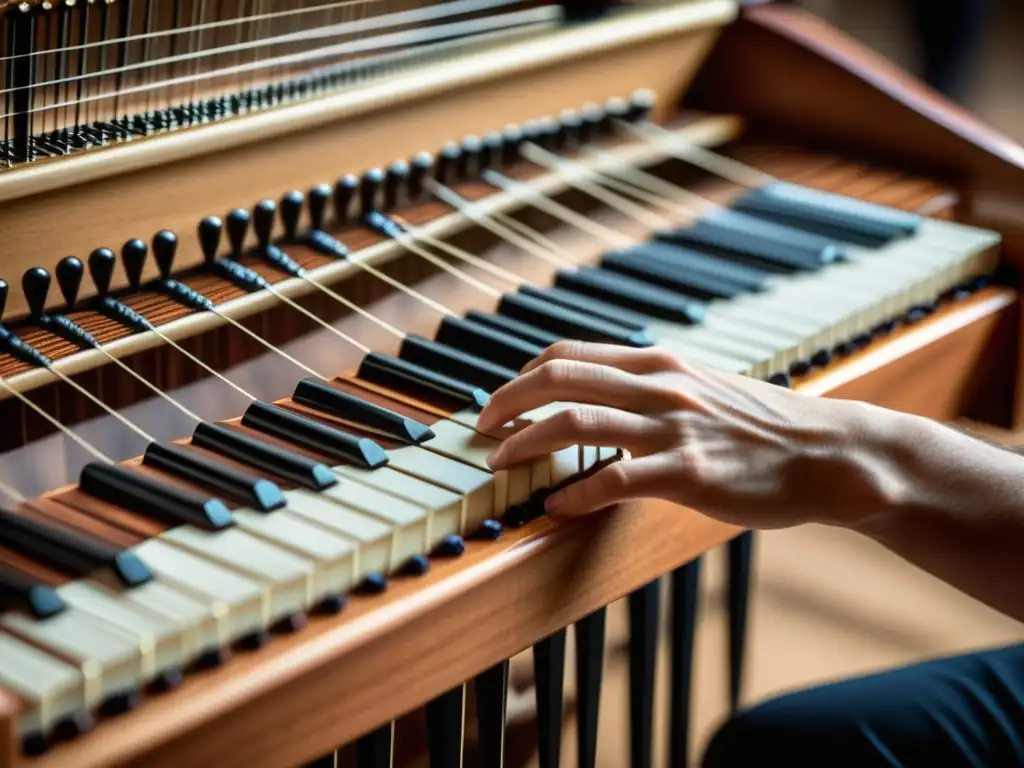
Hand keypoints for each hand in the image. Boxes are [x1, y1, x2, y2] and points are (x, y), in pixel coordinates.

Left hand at [478, 342, 901, 528]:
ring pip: (576, 423)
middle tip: (481, 431)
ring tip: (499, 466)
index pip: (570, 354)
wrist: (828, 453)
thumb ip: (651, 387)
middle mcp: (659, 386)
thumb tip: (602, 397)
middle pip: (558, 379)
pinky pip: (613, 480)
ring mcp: (673, 428)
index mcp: (658, 363)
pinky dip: (573, 494)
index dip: (522, 376)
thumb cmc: (763, 426)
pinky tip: (554, 509)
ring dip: (525, 445)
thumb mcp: (702, 387)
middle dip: (506, 403)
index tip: (501, 402)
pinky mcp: (688, 473)